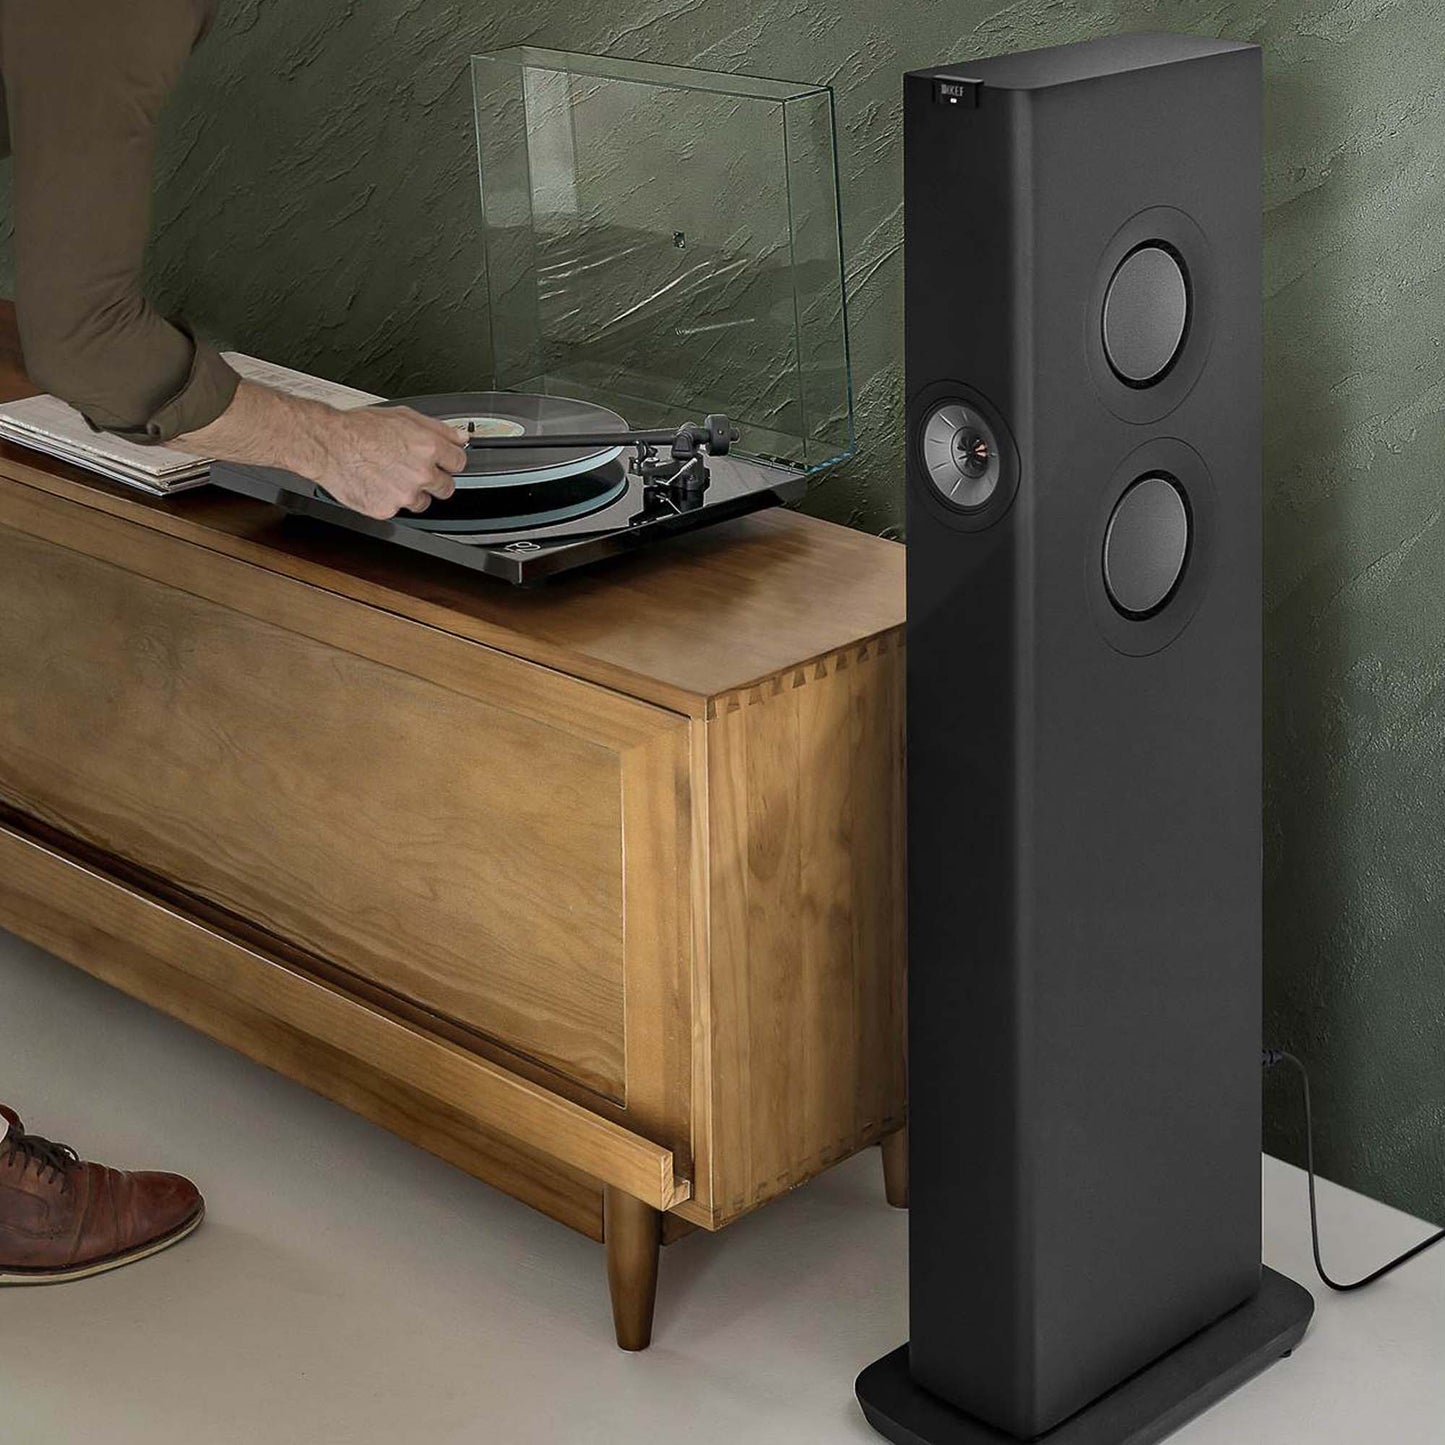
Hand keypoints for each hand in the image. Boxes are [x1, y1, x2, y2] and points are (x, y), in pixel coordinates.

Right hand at [307, 406, 468, 519]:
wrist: (327, 444)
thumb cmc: (358, 428)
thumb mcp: (403, 416)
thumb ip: (437, 428)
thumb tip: (459, 437)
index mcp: (428, 448)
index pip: (459, 462)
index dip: (448, 461)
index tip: (442, 461)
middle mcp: (420, 473)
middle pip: (446, 487)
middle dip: (435, 480)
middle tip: (414, 471)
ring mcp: (404, 494)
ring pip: (423, 502)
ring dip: (412, 493)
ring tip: (391, 476)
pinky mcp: (387, 510)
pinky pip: (397, 510)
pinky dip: (389, 500)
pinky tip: (377, 484)